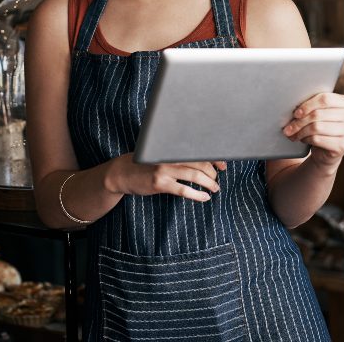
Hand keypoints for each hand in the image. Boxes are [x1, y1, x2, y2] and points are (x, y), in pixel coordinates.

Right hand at [104, 153, 226, 201]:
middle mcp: (168, 155)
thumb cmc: (143, 163)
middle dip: (213, 173)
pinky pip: (184, 190)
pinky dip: (197, 195)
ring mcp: (164, 169)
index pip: (198, 149)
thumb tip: (202, 160)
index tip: (223, 165)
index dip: (214, 157)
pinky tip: (204, 198)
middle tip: (218, 180)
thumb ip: (176, 154)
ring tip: (215, 189)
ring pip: (195, 176)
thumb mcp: (160, 153)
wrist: (121, 173)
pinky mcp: (160, 183)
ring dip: (209, 183)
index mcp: (170, 146)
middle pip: (200, 162)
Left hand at [282, 92, 343, 169]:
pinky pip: (318, 139)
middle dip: (299, 121)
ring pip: (317, 127)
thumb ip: (313, 105)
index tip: (296, 113)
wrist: (327, 151)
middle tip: (288, 127)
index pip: (325, 99)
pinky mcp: (343, 146)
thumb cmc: (321, 126)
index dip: (307, 105)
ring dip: (300, 131)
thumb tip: (292, 102)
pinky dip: (306, 139)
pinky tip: (302, 139)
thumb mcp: (320, 112)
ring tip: (292, 133)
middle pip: (319, 114)